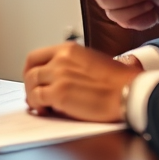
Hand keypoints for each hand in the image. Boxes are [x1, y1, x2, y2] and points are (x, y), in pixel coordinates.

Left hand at [24, 42, 140, 121]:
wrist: (129, 92)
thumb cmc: (120, 81)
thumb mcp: (94, 60)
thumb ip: (74, 65)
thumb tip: (64, 76)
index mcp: (69, 49)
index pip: (36, 56)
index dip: (30, 70)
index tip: (32, 79)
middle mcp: (61, 59)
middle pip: (30, 70)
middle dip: (29, 85)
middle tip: (32, 95)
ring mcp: (59, 76)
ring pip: (30, 84)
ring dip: (32, 96)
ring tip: (40, 106)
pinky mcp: (59, 94)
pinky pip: (36, 98)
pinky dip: (36, 106)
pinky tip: (44, 110)